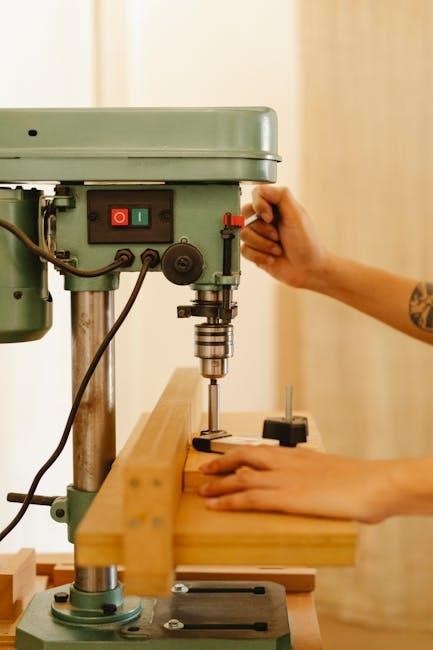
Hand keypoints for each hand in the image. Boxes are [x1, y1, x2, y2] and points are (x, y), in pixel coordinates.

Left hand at [199, 445, 398, 523]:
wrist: (375, 483)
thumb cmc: (362, 481)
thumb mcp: (333, 473)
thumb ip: (318, 478)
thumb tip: (315, 489)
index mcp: (298, 455)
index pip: (260, 449)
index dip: (239, 454)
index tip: (227, 458)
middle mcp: (286, 462)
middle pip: (244, 456)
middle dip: (222, 463)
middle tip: (205, 470)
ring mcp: (284, 479)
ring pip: (241, 477)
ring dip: (218, 483)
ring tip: (202, 490)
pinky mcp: (286, 498)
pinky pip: (249, 499)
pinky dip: (229, 501)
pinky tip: (216, 506)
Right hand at [241, 185, 330, 290]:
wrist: (308, 270)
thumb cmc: (308, 244)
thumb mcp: (297, 215)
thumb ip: (281, 196)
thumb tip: (262, 188)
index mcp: (276, 207)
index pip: (256, 195)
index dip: (259, 206)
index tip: (270, 217)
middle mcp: (266, 219)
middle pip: (245, 215)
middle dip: (262, 229)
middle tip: (278, 236)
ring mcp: (259, 236)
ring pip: (244, 234)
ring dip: (263, 244)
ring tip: (277, 249)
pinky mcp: (255, 251)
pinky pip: (244, 250)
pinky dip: (259, 256)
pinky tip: (272, 258)